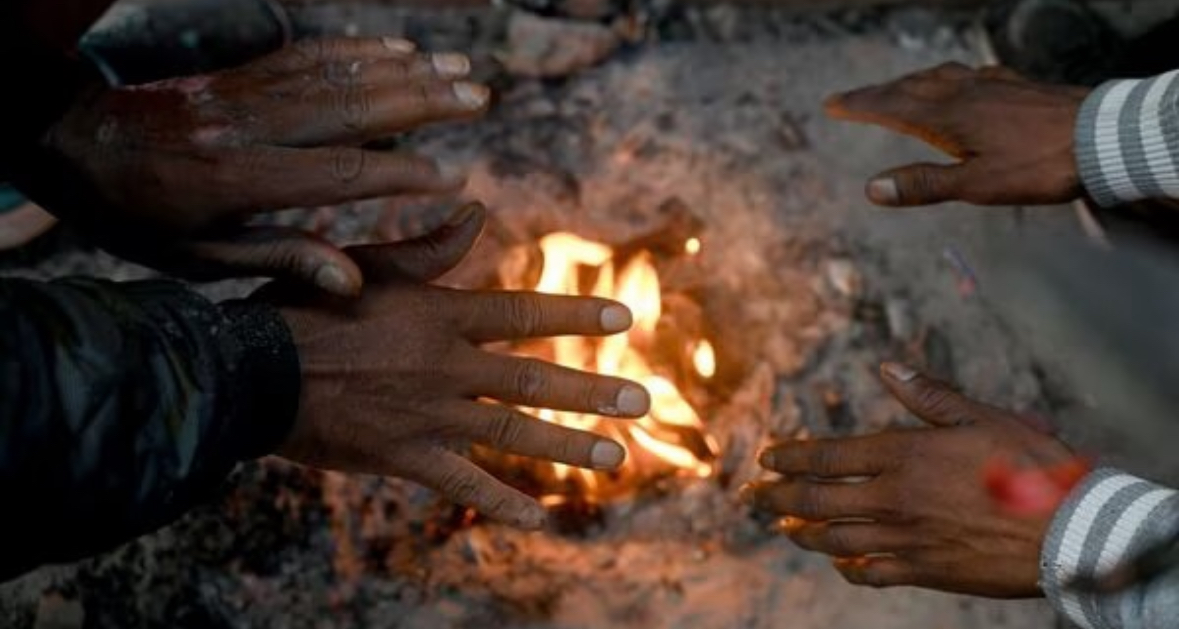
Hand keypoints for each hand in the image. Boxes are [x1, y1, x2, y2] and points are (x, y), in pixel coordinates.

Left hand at [18, 37, 489, 295]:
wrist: (71, 143)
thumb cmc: (135, 216)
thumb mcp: (198, 258)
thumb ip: (281, 258)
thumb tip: (353, 283)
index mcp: (237, 179)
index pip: (337, 173)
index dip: (399, 174)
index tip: (450, 179)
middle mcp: (249, 127)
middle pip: (351, 107)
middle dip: (422, 101)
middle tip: (480, 98)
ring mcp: (245, 93)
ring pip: (339, 74)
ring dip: (406, 70)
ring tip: (459, 72)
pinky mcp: (243, 75)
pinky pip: (310, 55)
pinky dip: (360, 50)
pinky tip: (400, 49)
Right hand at [268, 204, 650, 527]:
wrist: (252, 371)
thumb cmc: (305, 306)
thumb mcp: (369, 263)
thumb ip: (430, 245)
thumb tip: (477, 209)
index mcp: (440, 315)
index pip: (524, 313)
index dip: (576, 314)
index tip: (625, 319)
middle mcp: (446, 367)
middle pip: (535, 380)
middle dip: (593, 391)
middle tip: (644, 401)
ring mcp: (429, 416)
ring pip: (512, 433)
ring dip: (567, 445)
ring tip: (616, 457)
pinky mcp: (405, 456)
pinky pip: (462, 483)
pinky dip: (500, 502)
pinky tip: (537, 518)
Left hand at [747, 363, 1085, 597]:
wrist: (1069, 532)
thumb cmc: (1031, 467)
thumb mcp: (979, 417)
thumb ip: (927, 396)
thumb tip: (887, 368)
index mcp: (902, 455)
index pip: (825, 456)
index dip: (790, 457)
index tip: (766, 458)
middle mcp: (893, 499)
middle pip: (815, 500)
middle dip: (775, 497)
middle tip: (750, 496)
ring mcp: (905, 539)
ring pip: (833, 540)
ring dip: (802, 532)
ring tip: (783, 527)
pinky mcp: (923, 571)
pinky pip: (870, 574)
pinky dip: (847, 568)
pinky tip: (838, 562)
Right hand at [825, 63, 1089, 207]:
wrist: (1100, 137)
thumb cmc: (1038, 166)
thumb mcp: (976, 184)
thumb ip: (924, 185)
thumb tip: (871, 189)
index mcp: (949, 115)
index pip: (891, 105)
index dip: (859, 105)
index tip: (832, 104)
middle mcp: (965, 92)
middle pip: (910, 86)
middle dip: (877, 93)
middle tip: (852, 99)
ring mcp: (992, 84)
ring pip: (938, 77)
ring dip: (909, 83)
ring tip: (896, 90)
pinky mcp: (1015, 85)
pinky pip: (968, 75)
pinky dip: (946, 80)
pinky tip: (957, 86)